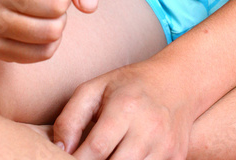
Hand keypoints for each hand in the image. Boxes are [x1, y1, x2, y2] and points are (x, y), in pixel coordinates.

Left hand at [52, 60, 192, 158]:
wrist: (177, 82)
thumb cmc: (130, 85)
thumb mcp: (95, 89)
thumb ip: (71, 118)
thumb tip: (58, 150)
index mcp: (126, 107)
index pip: (96, 150)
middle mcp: (149, 128)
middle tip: (86, 159)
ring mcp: (165, 146)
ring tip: (105, 156)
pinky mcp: (176, 158)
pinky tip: (123, 156)